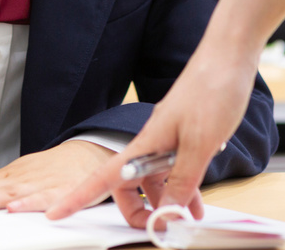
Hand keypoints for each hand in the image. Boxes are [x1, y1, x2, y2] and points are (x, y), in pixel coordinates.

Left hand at [0, 140, 111, 212]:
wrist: (87, 154)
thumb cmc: (52, 167)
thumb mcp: (21, 172)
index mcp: (13, 175)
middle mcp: (24, 179)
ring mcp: (42, 185)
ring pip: (16, 193)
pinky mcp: (62, 192)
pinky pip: (45, 199)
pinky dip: (31, 204)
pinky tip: (17, 209)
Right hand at [48, 0, 284, 226]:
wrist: (229, 56)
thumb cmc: (212, 89)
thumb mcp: (200, 144)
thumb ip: (182, 180)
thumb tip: (166, 212)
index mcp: (145, 142)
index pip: (103, 176)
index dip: (77, 196)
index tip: (55, 213)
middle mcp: (151, 141)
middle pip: (129, 184)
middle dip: (138, 210)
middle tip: (158, 227)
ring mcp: (167, 137)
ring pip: (156, 179)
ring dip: (168, 200)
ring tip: (188, 217)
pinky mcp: (184, 134)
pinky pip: (175, 168)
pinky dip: (184, 186)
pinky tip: (198, 198)